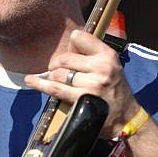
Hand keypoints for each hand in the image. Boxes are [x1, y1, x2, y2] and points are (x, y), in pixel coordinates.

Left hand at [25, 30, 139, 138]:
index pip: (78, 38)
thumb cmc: (115, 90)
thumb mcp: (110, 67)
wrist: (126, 118)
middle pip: (64, 58)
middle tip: (60, 72)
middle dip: (57, 65)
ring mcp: (92, 84)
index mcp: (108, 55)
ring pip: (58, 74)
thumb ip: (91, 55)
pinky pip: (55, 89)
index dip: (71, 46)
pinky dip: (41, 84)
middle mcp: (101, 68)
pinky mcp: (82, 99)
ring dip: (53, 78)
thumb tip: (66, 46)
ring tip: (57, 81)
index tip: (71, 55)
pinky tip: (31, 80)